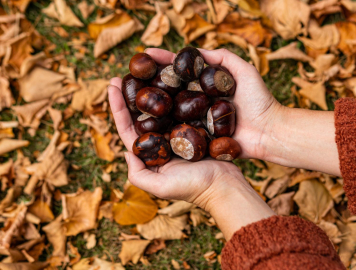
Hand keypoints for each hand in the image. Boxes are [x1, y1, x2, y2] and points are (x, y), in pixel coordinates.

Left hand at [108, 48, 276, 238]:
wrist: (225, 185)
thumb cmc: (193, 188)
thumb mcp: (160, 187)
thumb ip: (138, 174)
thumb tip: (125, 151)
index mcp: (150, 154)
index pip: (128, 127)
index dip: (118, 107)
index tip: (112, 85)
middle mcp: (161, 141)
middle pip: (142, 114)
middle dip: (132, 94)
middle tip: (127, 71)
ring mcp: (178, 134)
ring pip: (162, 108)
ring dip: (153, 90)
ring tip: (147, 69)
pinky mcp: (194, 128)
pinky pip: (182, 108)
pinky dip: (176, 94)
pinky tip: (173, 78)